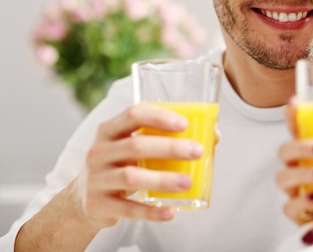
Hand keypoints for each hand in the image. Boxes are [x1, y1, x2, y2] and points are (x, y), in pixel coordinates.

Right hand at [70, 104, 206, 228]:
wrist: (84, 199)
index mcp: (111, 130)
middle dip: (169, 148)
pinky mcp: (97, 204)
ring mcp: (96, 178)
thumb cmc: (121, 164)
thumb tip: (213, 135)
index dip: (159, 117)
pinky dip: (150, 211)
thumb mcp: (136, 147)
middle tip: (197, 151)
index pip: (133, 114)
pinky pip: (126, 209)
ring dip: (163, 179)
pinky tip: (170, 212)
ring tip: (188, 182)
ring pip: (130, 176)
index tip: (185, 124)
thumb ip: (168, 138)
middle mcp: (99, 151)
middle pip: (135, 145)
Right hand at [277, 98, 312, 224]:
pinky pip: (288, 207)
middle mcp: (298, 169)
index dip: (292, 115)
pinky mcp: (296, 213)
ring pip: (282, 177)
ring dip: (303, 174)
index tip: (295, 102)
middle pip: (284, 150)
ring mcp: (294, 191)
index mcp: (312, 153)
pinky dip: (302, 203)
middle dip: (301, 147)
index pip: (296, 129)